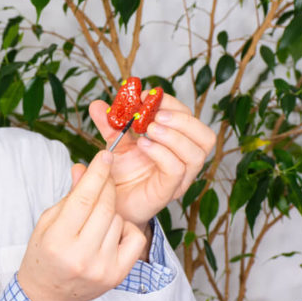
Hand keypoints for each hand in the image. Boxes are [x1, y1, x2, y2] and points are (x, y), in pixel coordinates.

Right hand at [17, 151, 146, 300]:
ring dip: (111, 209)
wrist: (49, 295)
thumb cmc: (44, 255)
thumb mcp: (48, 222)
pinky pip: (134, 238)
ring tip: (97, 215)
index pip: (83, 199)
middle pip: (105, 207)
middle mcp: (81, 256)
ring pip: (119, 220)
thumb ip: (69, 197)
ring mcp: (102, 267)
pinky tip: (111, 231)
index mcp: (58, 240)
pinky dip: (125, 228)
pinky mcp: (117, 275)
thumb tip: (83, 168)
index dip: (96, 174)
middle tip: (104, 177)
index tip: (104, 155)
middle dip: (107, 186)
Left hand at [89, 93, 216, 228]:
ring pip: (196, 153)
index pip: (190, 118)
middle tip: (154, 114)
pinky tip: (143, 145)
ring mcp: (180, 178)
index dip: (172, 103)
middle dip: (181, 119)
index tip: (147, 96)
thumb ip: (109, 124)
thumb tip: (97, 104)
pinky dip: (161, 153)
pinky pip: (176, 169)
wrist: (109, 204)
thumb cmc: (120, 174)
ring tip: (148, 129)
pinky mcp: (169, 190)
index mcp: (176, 144)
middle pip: (204, 135)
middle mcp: (184, 160)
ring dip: (173, 135)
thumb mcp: (114, 143)